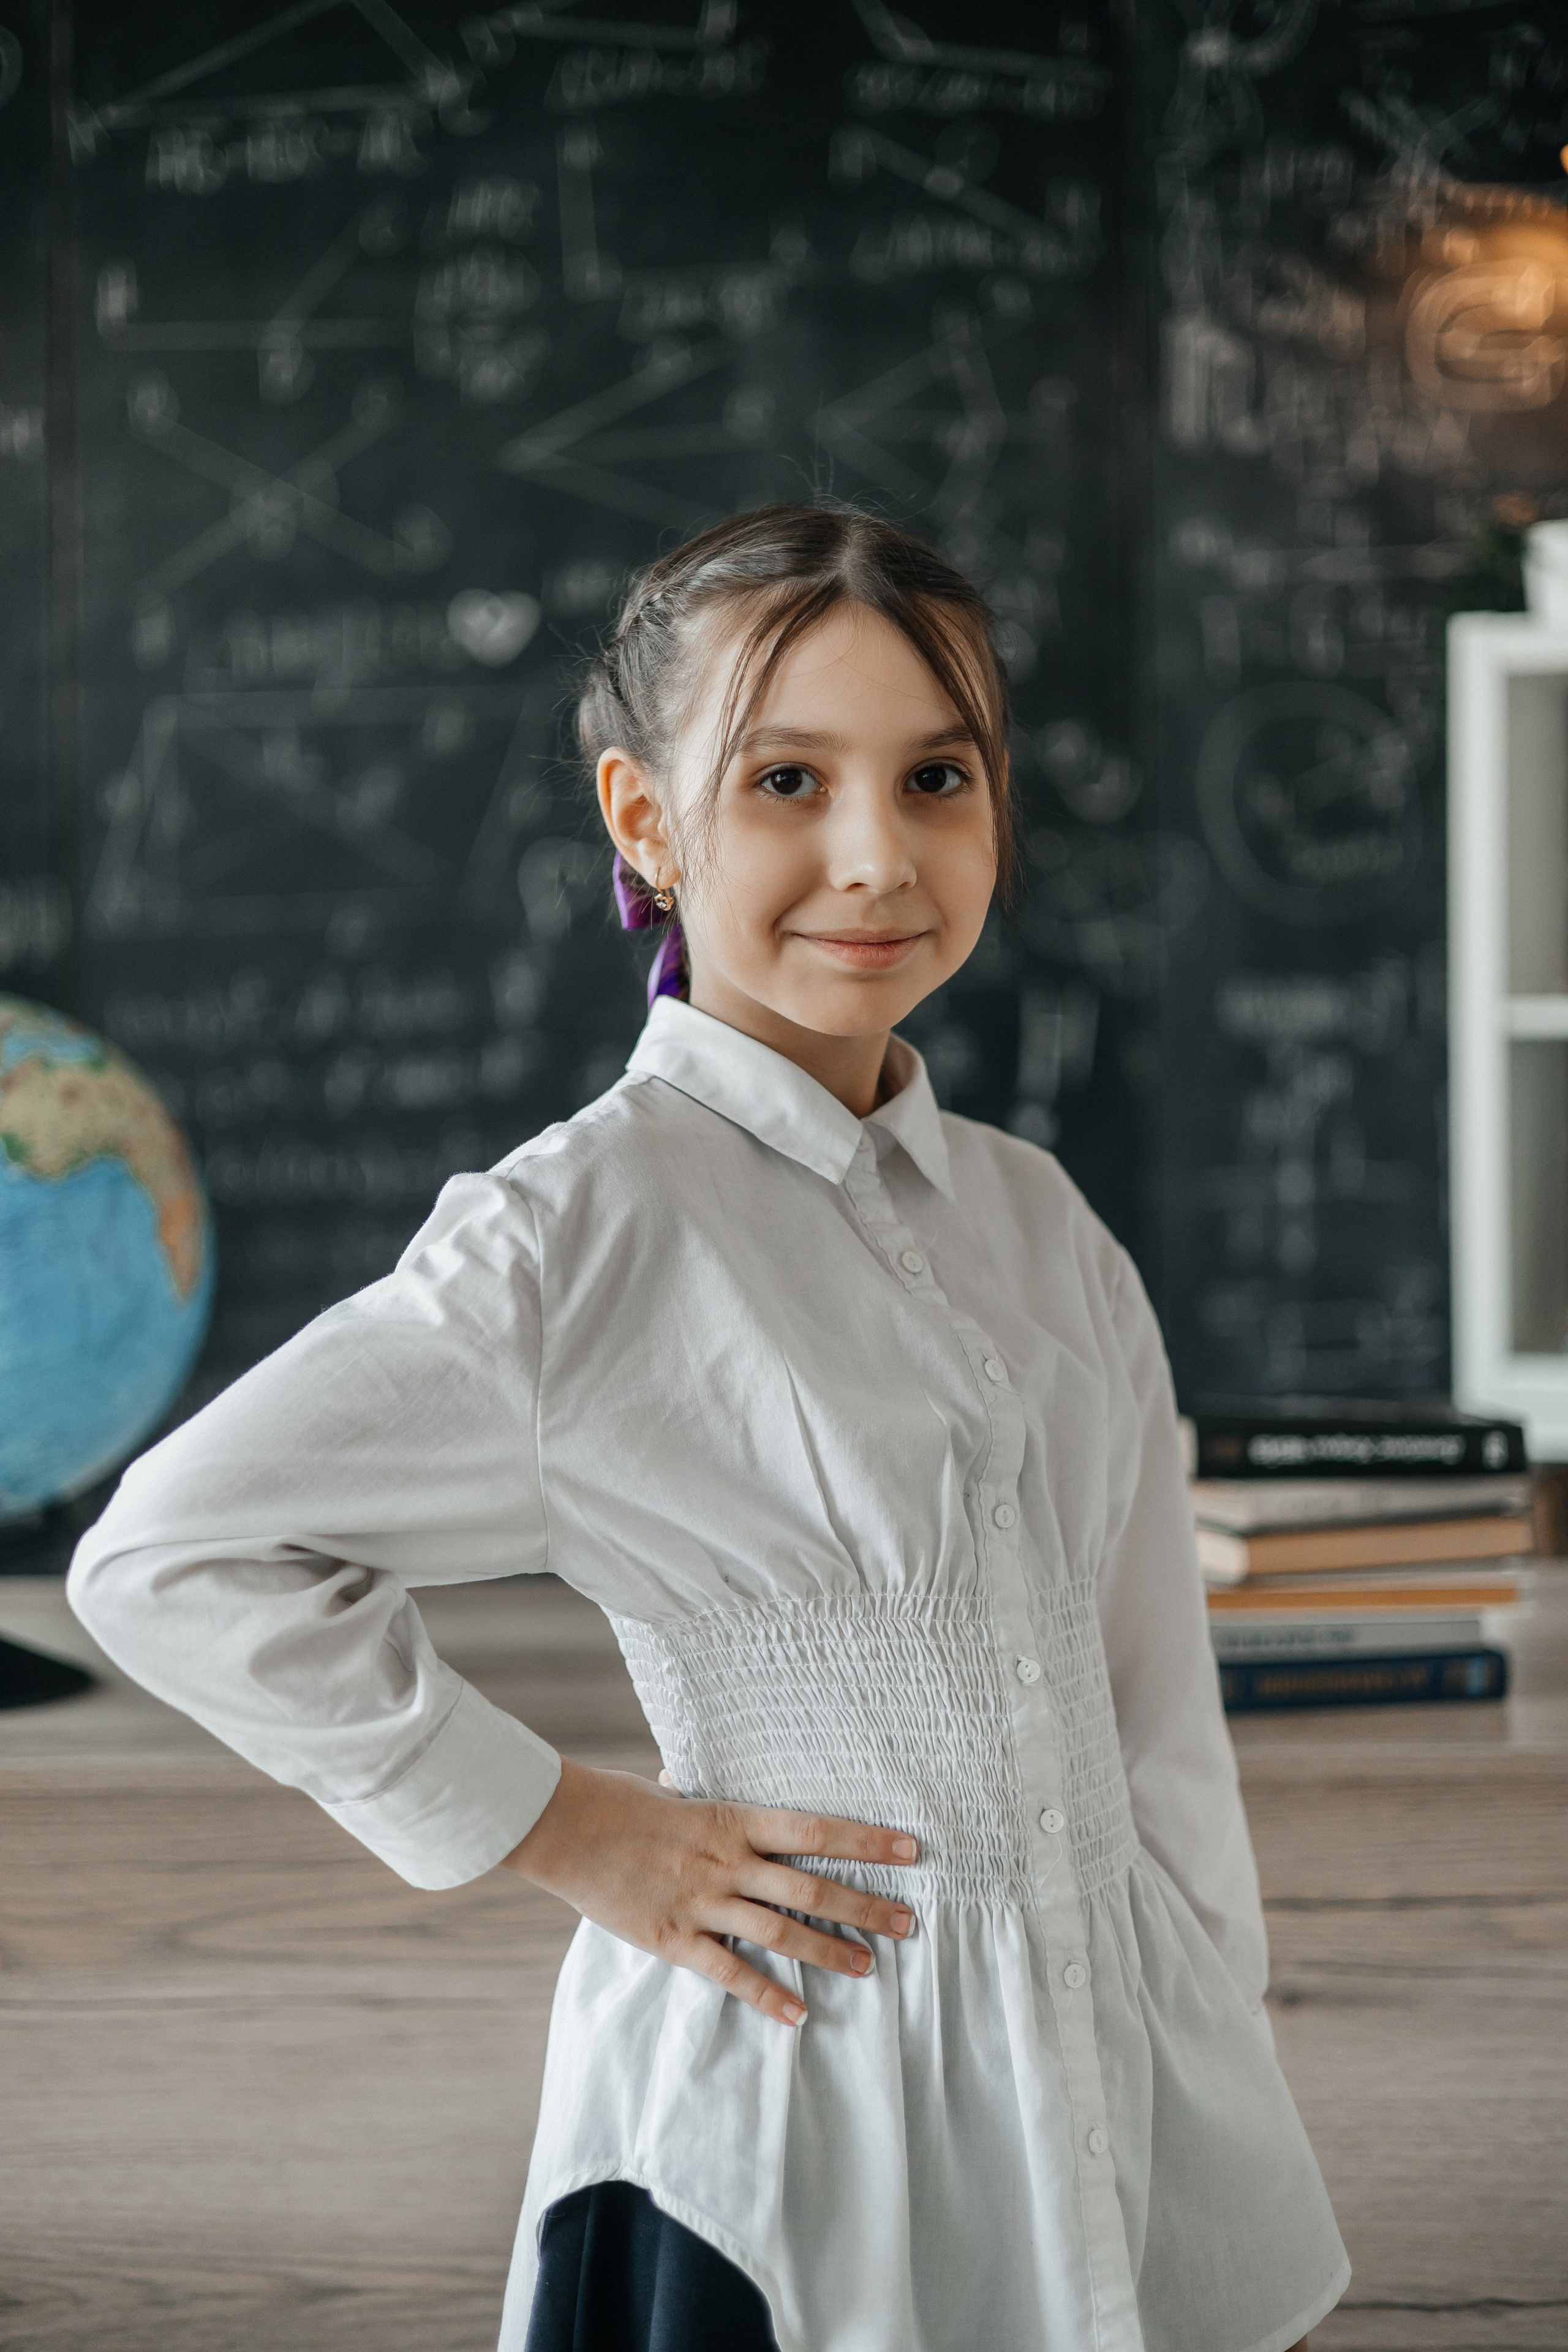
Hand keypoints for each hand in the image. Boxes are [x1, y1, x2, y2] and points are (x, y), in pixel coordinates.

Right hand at [500, 1756, 918, 2026]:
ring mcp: (703, 1902)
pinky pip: (729, 1972)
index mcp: (733, 1818)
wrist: (564, 1826)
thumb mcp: (672, 1792)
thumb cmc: (617, 1802)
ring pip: (780, 1931)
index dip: (866, 1840)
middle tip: (909, 1923)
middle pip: (811, 1886)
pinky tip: (798, 2015)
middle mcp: (728, 1861)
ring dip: (828, 1951)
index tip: (911, 1850)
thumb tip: (701, 1783)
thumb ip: (703, 1801)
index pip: (815, 1830)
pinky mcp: (674, 1938)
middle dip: (864, 1905)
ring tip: (869, 1967)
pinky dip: (766, 1996)